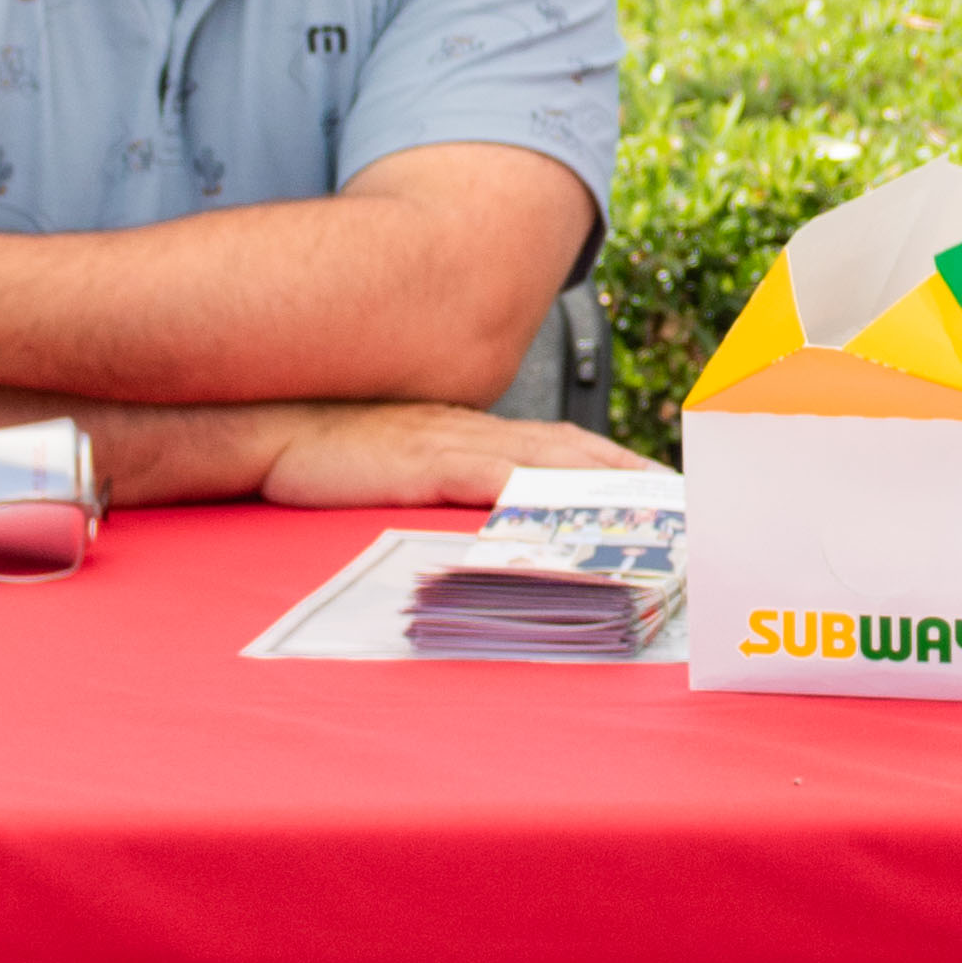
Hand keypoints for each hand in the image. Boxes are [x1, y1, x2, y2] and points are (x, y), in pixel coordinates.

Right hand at [260, 404, 665, 510]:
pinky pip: (497, 481)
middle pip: (578, 453)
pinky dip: (541, 496)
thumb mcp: (401, 476)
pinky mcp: (426, 462)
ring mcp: (454, 443)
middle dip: (638, 478)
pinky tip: (576, 513)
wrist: (268, 429)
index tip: (671, 491)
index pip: (568, 450)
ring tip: (662, 512)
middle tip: (693, 506)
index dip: (622, 468)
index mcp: (475, 434)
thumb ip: (447, 495)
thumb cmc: (326, 457)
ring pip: (553, 463)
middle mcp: (476, 431)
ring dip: (610, 486)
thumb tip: (484, 533)